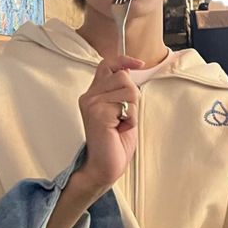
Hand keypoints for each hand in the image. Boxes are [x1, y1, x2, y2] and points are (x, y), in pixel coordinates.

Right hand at [76, 55, 144, 190]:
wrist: (105, 167)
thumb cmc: (115, 143)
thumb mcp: (121, 110)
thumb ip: (121, 91)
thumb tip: (130, 71)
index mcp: (93, 94)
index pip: (106, 65)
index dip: (123, 60)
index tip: (138, 63)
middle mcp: (89, 96)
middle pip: (121, 75)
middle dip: (132, 94)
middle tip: (125, 115)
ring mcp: (92, 103)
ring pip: (126, 87)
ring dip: (132, 107)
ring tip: (122, 123)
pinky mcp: (98, 112)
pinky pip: (127, 102)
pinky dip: (131, 117)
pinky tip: (120, 128)